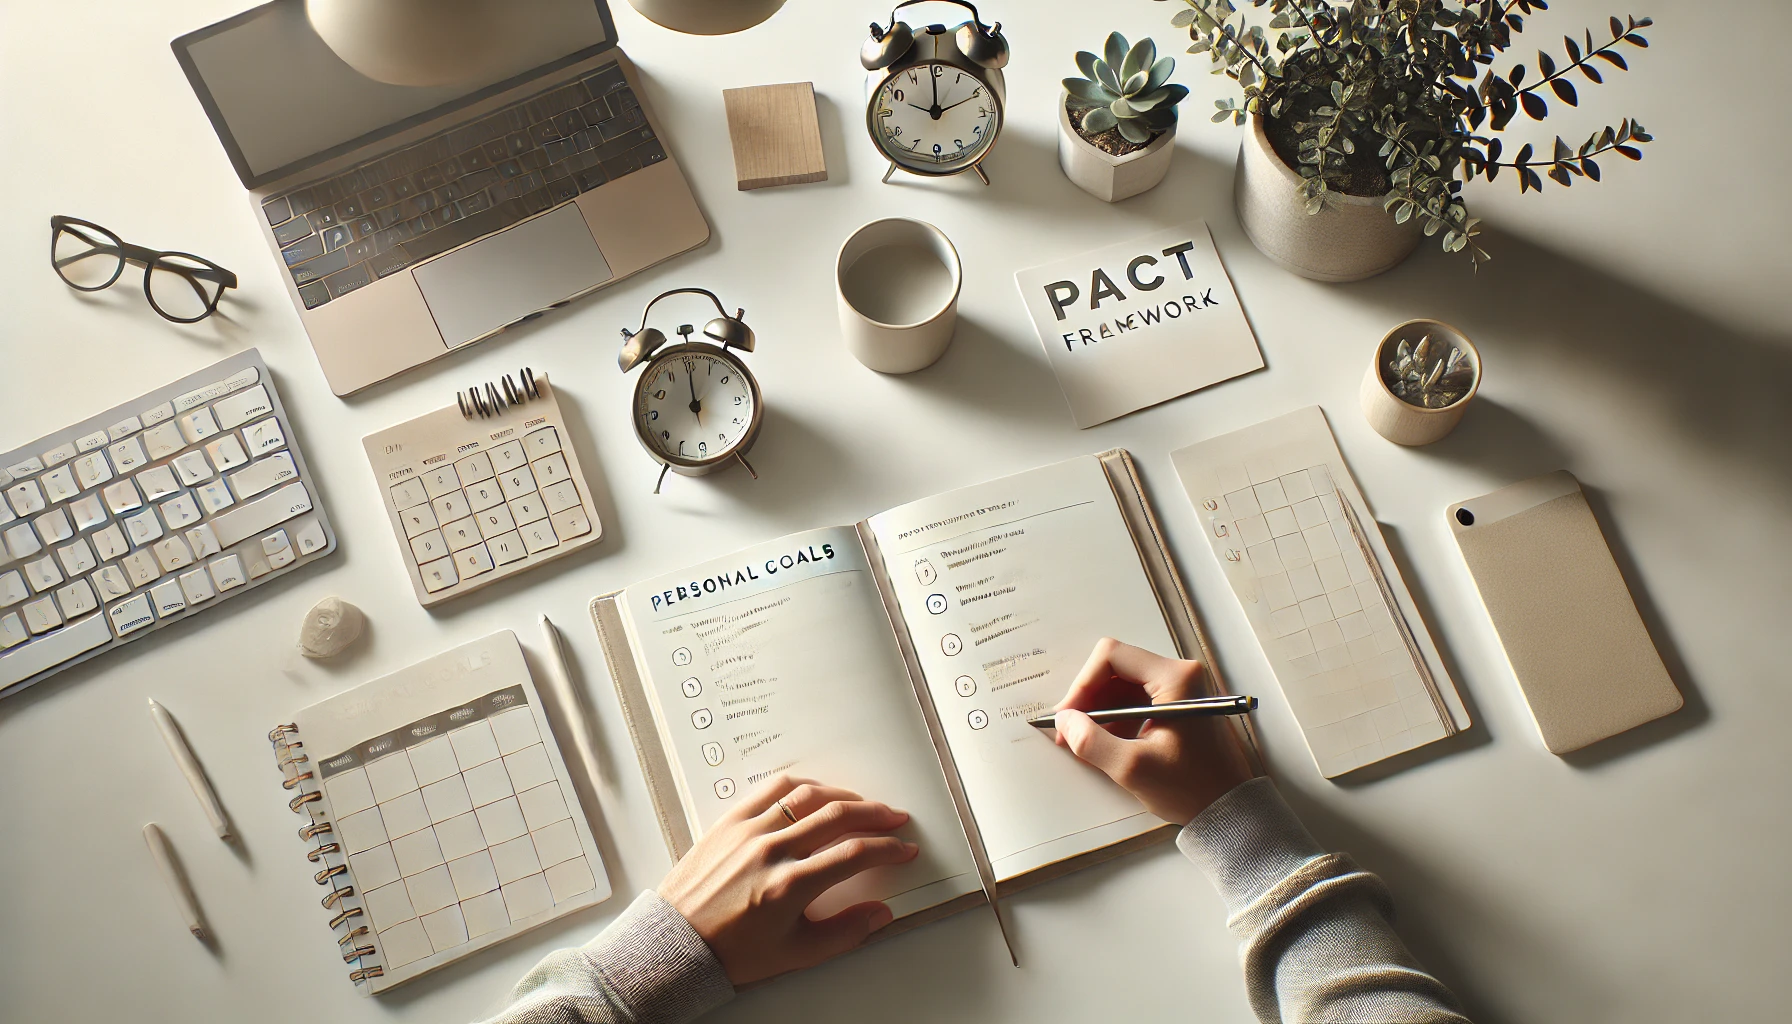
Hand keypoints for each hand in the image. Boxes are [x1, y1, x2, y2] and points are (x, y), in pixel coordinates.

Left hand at [657, 775, 918, 985]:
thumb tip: (879, 914)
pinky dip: (801, 784)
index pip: (854, 855)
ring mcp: (749, 831)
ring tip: (861, 802)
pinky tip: (816, 790)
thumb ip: (844, 933)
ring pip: (807, 796)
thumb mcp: (794, 954)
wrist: (678, 942)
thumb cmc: (730, 950)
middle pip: (837, 816)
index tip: (902, 849)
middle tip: (894, 818)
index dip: (887, 849)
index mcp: (789, 886)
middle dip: (875, 815)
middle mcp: (771, 851)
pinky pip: (771, 789)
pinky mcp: (730, 821)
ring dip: (842, 795)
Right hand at [1050, 638, 1253, 825]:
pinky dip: (1117, 716)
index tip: (1069, 715)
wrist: (1228, 809)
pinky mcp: (1179, 704)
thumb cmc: (1193, 789)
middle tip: (1072, 729)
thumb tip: (1065, 721)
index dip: (1083, 684)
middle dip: (1089, 698)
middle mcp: (1181, 675)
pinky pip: (1137, 698)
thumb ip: (1092, 742)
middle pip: (1117, 668)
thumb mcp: (1133, 768)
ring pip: (1124, 684)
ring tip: (1087, 739)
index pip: (1112, 657)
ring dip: (1101, 709)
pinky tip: (1109, 741)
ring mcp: (1181, 688)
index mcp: (1176, 679)